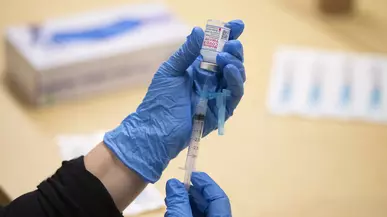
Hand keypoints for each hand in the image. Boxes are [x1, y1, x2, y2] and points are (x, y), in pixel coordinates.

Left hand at [104, 20, 244, 182]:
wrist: (156, 129)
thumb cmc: (159, 100)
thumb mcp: (171, 71)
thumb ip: (187, 52)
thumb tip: (199, 30)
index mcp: (197, 68)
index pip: (217, 49)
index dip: (228, 36)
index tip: (238, 25)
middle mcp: (210, 80)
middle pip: (231, 61)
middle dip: (234, 49)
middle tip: (231, 43)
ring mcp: (217, 95)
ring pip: (236, 76)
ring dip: (235, 63)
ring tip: (225, 58)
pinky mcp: (221, 110)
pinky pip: (235, 93)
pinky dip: (235, 80)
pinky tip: (230, 70)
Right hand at [165, 172, 230, 216]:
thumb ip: (179, 202)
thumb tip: (173, 182)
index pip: (218, 196)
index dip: (205, 183)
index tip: (191, 174)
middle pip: (209, 204)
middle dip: (192, 193)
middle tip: (176, 187)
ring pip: (200, 213)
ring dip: (185, 203)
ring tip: (171, 199)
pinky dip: (184, 213)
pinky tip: (172, 212)